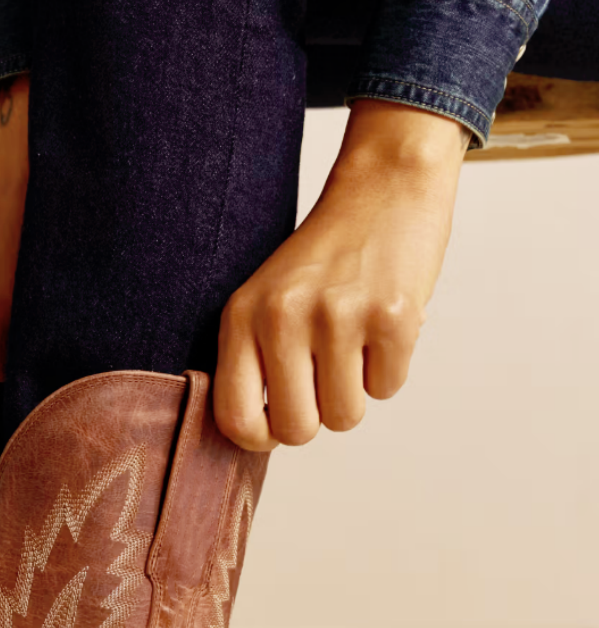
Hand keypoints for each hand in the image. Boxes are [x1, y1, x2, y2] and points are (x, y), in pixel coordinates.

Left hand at [214, 100, 469, 451]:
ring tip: (354, 342)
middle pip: (297, 430)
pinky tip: (381, 326)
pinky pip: (387, 389)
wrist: (384, 189)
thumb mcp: (266, 299)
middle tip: (326, 378)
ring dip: (356, 391)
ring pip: (346, 417)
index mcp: (242, 317)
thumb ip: (253, 361)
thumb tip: (259, 436)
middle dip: (317, 417)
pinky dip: (390, 368)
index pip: (234, 417)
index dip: (260, 437)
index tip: (277, 424)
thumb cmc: (323, 259)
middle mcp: (283, 318)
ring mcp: (339, 317)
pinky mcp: (392, 317)